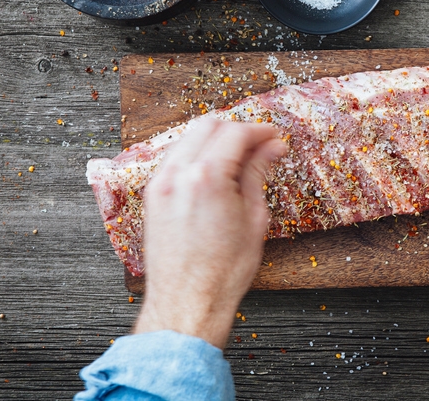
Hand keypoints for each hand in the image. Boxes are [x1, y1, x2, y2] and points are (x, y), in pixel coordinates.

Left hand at [133, 118, 285, 348]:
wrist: (188, 302)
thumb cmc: (221, 272)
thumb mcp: (254, 217)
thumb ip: (258, 173)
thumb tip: (270, 149)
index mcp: (206, 177)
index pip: (236, 133)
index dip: (260, 131)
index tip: (274, 138)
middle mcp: (177, 174)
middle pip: (209, 126)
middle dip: (238, 129)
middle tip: (261, 145)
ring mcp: (160, 184)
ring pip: (189, 138)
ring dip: (216, 139)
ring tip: (241, 157)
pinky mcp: (153, 196)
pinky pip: (176, 158)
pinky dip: (198, 154)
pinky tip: (216, 170)